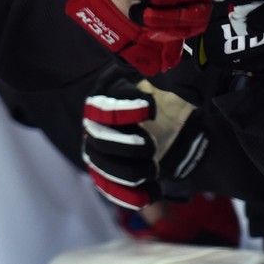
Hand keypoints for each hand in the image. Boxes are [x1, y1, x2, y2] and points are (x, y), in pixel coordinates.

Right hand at [81, 66, 205, 209]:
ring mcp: (99, 152)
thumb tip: (168, 68)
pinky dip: (129, 196)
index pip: (104, 106)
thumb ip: (162, 76)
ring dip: (129, 172)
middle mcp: (95, 126)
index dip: (125, 110)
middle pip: (99, 140)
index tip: (151, 109)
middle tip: (151, 146)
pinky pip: (111, 190)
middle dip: (127, 146)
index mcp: (106, 99)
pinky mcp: (108, 175)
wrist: (169, 123)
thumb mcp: (164, 82)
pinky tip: (151, 194)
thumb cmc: (164, 97)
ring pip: (102, 168)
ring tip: (154, 170)